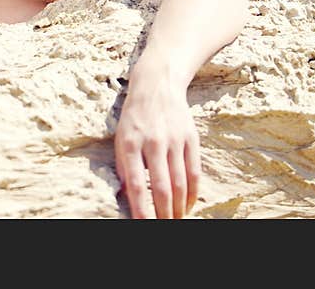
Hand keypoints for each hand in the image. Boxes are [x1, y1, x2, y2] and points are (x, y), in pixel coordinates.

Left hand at [114, 75, 200, 217]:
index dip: (141, 209)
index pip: (138, 184)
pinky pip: (194, 172)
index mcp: (130, 143)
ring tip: (175, 220)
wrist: (156, 86)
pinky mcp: (191, 138)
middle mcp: (153, 142)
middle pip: (163, 188)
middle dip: (164, 214)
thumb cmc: (134, 117)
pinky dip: (192, 193)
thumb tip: (128, 195)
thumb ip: (124, 165)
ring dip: (180, 208)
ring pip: (180, 183)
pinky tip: (188, 205)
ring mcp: (174, 140)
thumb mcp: (120, 137)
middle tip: (163, 227)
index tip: (143, 225)